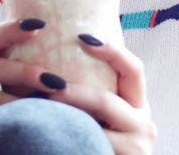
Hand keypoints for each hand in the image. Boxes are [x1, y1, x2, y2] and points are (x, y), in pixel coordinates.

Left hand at [49, 34, 156, 153]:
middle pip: (105, 101)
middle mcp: (144, 126)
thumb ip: (92, 92)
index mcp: (139, 107)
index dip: (111, 50)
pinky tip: (39, 136)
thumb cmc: (94, 142)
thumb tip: (49, 56)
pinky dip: (61, 141)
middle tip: (44, 83)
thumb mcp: (102, 117)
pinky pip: (86, 148)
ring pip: (91, 129)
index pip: (133, 69)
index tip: (82, 35)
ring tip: (33, 107)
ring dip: (61, 117)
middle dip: (71, 91)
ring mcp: (135, 150)